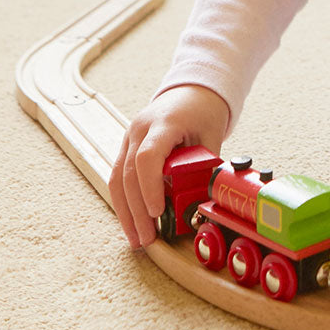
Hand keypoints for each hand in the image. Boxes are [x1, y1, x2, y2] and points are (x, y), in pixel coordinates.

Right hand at [108, 85, 229, 249]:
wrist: (191, 90)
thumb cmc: (204, 112)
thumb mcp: (212, 136)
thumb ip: (204, 168)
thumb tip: (200, 205)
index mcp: (164, 123)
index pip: (148, 157)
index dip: (150, 187)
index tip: (158, 213)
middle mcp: (139, 129)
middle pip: (129, 174)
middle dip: (136, 211)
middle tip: (146, 239)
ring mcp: (129, 136)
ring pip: (117, 178)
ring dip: (125, 212)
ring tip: (136, 239)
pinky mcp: (126, 146)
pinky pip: (119, 176)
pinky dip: (124, 200)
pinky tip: (132, 221)